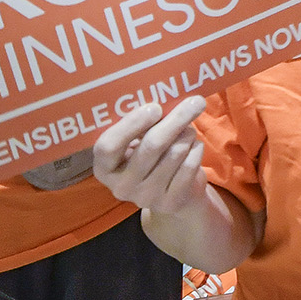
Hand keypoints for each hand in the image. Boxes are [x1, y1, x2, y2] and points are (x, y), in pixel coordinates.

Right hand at [94, 96, 210, 215]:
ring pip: (175, 153)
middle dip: (175, 119)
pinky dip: (196, 149)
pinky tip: (193, 147)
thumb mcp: (136, 141)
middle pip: (150, 147)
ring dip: (187, 134)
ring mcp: (145, 198)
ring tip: (187, 130)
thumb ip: (141, 123)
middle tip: (195, 101)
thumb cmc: (149, 154)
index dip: (131, 124)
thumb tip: (164, 97)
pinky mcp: (170, 203)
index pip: (108, 146)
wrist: (172, 192)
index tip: (154, 107)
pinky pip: (190, 166)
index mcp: (104, 168)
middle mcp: (121, 186)